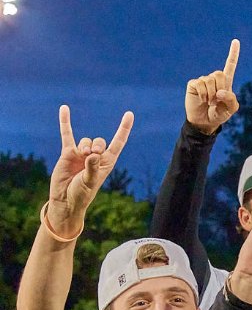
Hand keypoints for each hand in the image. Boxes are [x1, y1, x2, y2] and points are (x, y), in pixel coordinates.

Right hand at [46, 106, 133, 237]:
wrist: (64, 200)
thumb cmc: (81, 195)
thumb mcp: (90, 182)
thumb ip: (92, 168)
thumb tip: (94, 155)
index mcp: (107, 162)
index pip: (118, 142)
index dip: (124, 128)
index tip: (129, 114)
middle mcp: (96, 157)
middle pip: (100, 141)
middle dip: (98, 146)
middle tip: (93, 155)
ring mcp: (81, 154)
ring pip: (85, 141)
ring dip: (85, 147)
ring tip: (82, 156)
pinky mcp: (67, 153)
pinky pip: (67, 134)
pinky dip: (65, 122)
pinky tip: (64, 108)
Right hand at [184, 39, 240, 133]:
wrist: (205, 122)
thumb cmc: (219, 114)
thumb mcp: (231, 109)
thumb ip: (231, 99)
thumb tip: (220, 91)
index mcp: (226, 82)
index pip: (230, 65)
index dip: (233, 53)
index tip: (235, 41)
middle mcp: (214, 79)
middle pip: (219, 74)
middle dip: (220, 88)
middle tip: (217, 100)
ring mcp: (203, 81)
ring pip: (210, 80)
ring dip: (211, 94)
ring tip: (210, 102)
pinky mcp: (193, 84)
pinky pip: (200, 84)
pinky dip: (204, 95)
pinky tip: (203, 100)